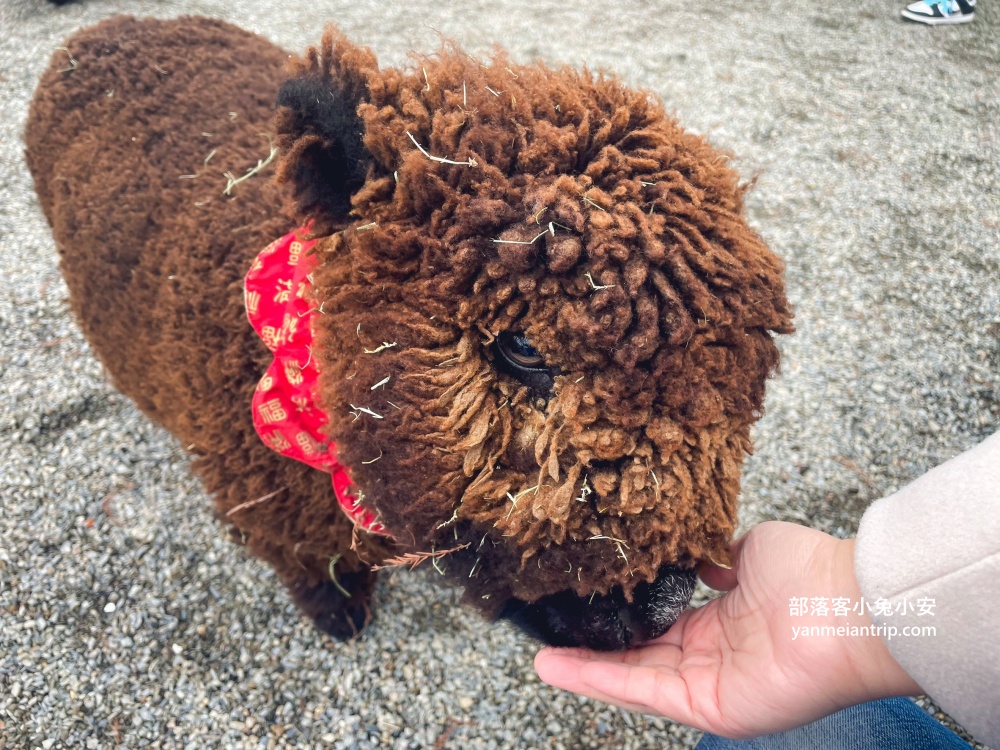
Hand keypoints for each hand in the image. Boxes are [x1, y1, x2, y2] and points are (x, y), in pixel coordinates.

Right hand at [534, 521, 920, 738]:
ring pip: (633, 677)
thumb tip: (696, 558)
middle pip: (640, 655)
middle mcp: (711, 654)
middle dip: (595, 646)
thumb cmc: (810, 571)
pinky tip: (559, 666)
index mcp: (722, 619)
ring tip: (539, 654)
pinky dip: (599, 682)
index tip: (587, 601)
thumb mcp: (749, 549)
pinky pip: (644, 693)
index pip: (661, 624)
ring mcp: (708, 683)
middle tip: (550, 631)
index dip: (623, 615)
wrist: (850, 603)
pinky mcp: (708, 705)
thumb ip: (714, 557)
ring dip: (584, 667)